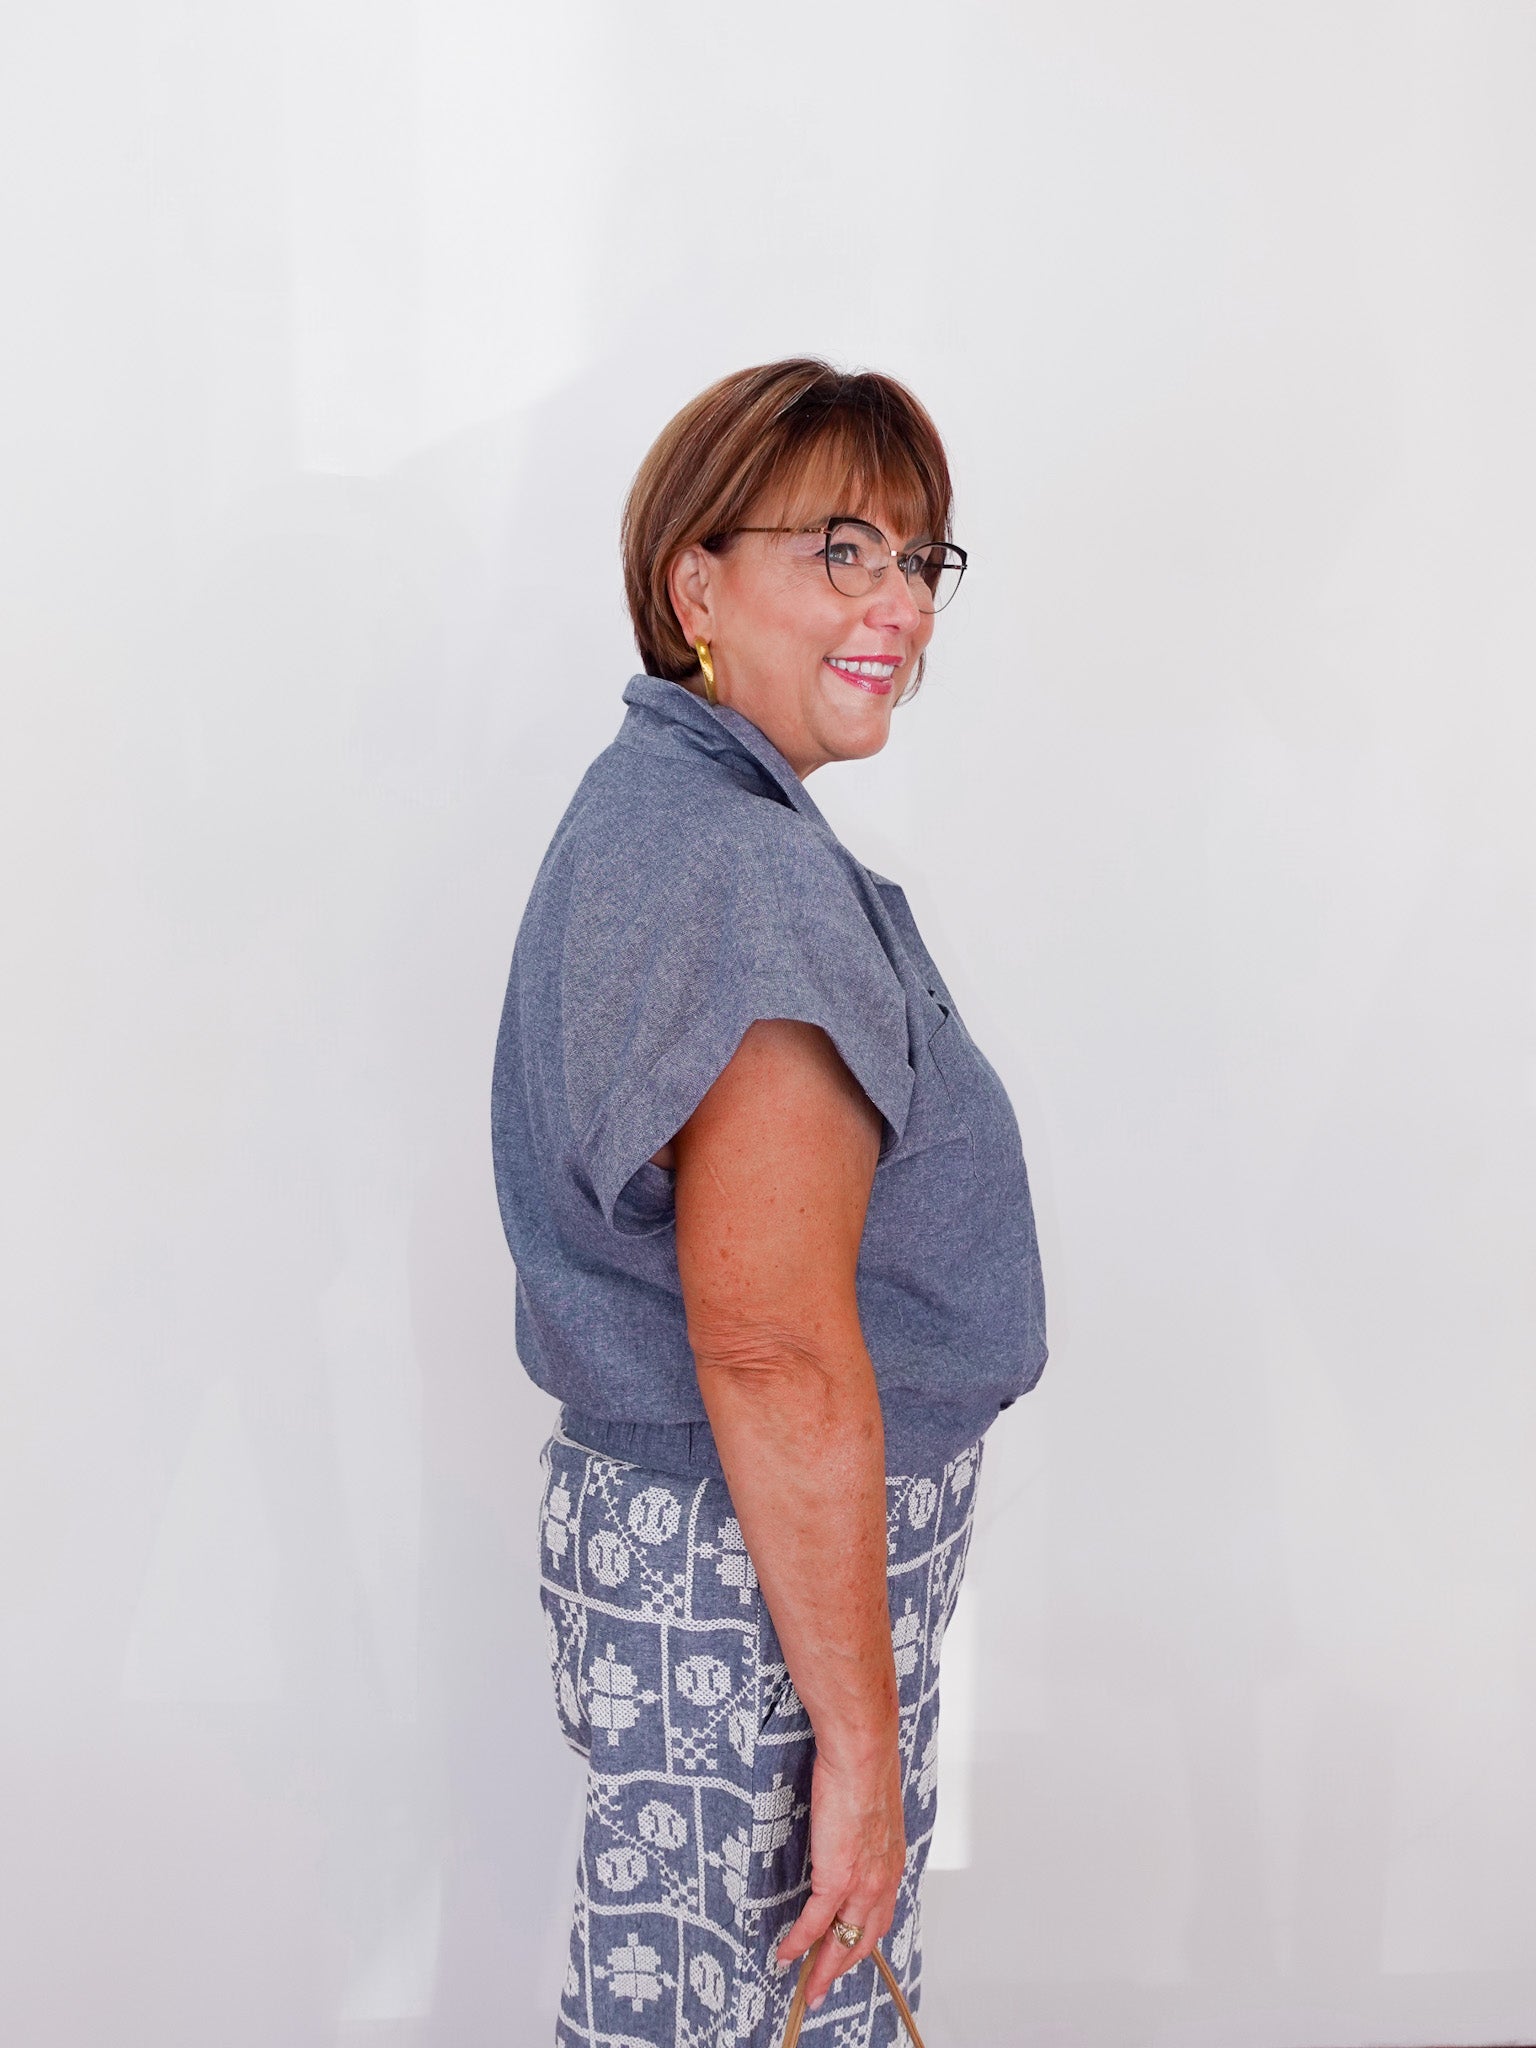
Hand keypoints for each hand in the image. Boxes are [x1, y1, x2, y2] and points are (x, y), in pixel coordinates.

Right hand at [775, 1740, 905, 2010]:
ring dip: (824, 1968)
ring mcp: (861, 1882)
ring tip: (809, 1987)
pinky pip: (816, 1923)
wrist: (862, 1753)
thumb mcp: (872, 1806)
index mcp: (890, 1861)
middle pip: (864, 1938)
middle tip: (825, 1984)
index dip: (863, 1938)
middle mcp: (882, 1879)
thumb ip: (863, 1825)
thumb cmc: (865, 1766)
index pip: (880, 1913)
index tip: (848, 1951)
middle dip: (844, 1966)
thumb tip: (848, 1823)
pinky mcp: (837, 1877)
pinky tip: (786, 1954)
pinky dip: (800, 1942)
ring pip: (843, 1941)